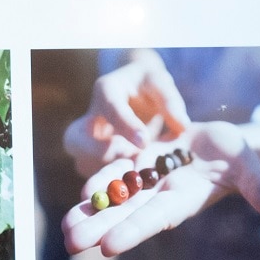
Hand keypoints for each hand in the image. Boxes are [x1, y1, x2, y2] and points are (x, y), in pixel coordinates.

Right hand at [62, 50, 190, 177]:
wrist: (131, 89)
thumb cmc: (147, 84)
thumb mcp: (160, 82)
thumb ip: (170, 102)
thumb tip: (183, 127)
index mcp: (106, 90)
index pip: (111, 109)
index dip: (126, 127)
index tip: (144, 143)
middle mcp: (88, 115)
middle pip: (76, 139)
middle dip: (99, 154)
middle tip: (127, 159)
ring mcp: (84, 138)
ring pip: (83, 160)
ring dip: (105, 169)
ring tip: (131, 169)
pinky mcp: (89, 155)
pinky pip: (92, 171)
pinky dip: (109, 176)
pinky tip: (127, 175)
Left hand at [62, 123, 259, 257]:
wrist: (217, 144)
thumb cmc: (236, 155)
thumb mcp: (248, 166)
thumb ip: (257, 188)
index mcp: (182, 200)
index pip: (153, 219)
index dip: (131, 231)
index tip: (107, 247)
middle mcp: (158, 197)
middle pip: (123, 216)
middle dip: (97, 229)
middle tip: (70, 245)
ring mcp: (145, 183)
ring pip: (113, 201)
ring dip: (89, 214)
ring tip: (65, 230)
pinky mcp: (137, 166)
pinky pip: (114, 177)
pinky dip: (98, 186)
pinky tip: (79, 199)